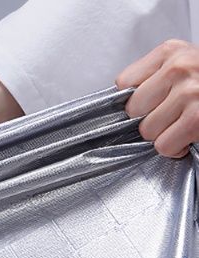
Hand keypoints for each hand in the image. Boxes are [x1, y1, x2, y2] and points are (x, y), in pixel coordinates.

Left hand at [115, 39, 198, 157]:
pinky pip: (164, 145)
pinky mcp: (197, 118)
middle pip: (132, 110)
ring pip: (147, 130)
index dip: (135, 100)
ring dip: (163, 134)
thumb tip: (123, 106)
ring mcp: (189, 92)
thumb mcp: (183, 65)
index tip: (151, 102)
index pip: (123, 83)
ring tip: (182, 123)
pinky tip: (188, 135)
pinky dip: (175, 148)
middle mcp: (179, 68)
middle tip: (171, 115)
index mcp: (171, 52)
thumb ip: (153, 78)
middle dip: (148, 118)